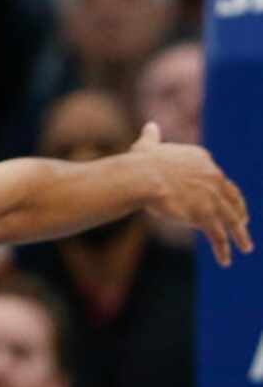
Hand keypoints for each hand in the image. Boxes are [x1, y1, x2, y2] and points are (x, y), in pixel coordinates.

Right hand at [130, 122, 251, 265]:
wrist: (143, 177)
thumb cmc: (141, 162)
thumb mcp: (148, 145)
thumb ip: (153, 137)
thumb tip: (151, 126)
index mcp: (202, 159)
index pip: (220, 179)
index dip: (225, 192)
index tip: (227, 202)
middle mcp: (213, 176)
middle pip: (232, 199)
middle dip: (240, 213)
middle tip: (244, 224)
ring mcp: (212, 197)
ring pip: (231, 220)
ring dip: (240, 236)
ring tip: (246, 248)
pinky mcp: (206, 215)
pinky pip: (218, 236)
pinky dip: (223, 249)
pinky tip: (225, 260)